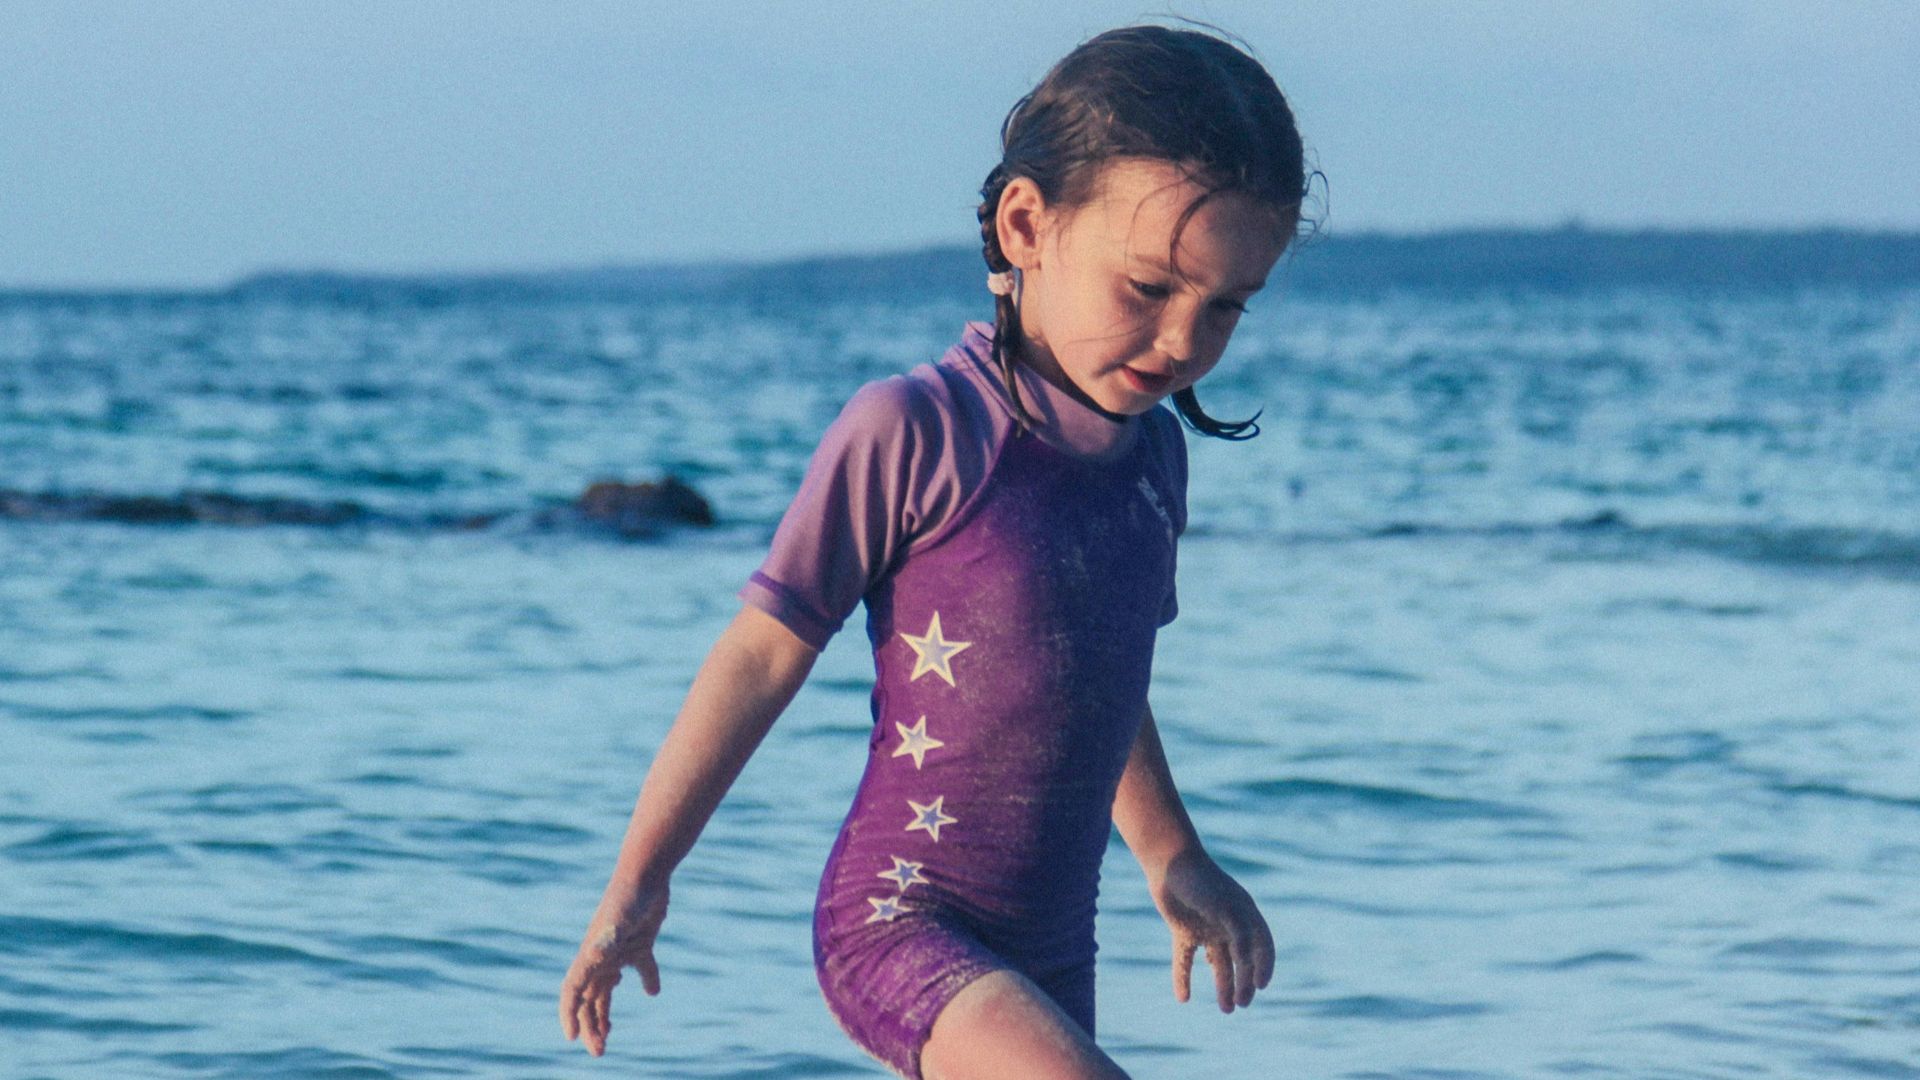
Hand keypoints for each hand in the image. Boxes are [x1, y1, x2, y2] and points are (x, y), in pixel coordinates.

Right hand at [558, 882, 668, 1055]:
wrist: (646, 873)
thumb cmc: (629, 895)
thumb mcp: (618, 920)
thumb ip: (607, 938)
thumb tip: (597, 954)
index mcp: (591, 956)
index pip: (573, 991)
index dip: (569, 1015)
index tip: (572, 1038)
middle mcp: (601, 956)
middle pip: (589, 998)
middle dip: (590, 1025)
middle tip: (599, 1051)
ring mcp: (620, 950)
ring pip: (608, 990)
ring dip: (606, 1013)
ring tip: (609, 1036)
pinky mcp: (641, 942)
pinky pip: (641, 966)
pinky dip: (646, 979)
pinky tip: (653, 991)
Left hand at [1150, 848, 1274, 1012]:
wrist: (1169, 863)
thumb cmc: (1203, 882)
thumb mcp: (1226, 907)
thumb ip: (1240, 934)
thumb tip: (1246, 964)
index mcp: (1245, 916)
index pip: (1263, 946)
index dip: (1265, 966)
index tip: (1260, 986)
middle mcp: (1228, 924)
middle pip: (1241, 961)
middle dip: (1243, 984)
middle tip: (1240, 1004)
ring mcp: (1206, 928)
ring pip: (1218, 964)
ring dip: (1222, 985)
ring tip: (1226, 1009)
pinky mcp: (1183, 931)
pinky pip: (1185, 959)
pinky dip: (1183, 977)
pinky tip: (1183, 998)